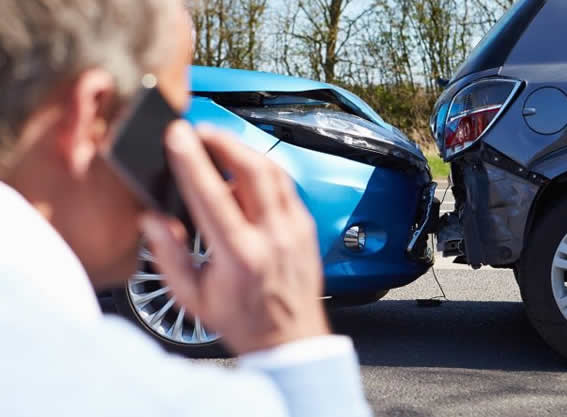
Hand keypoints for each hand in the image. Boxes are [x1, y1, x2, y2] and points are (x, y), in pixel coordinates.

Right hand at [141, 121, 329, 354]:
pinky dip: (262, 169)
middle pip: (252, 169)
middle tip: (200, 131)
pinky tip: (245, 170)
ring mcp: (294, 229)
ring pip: (273, 170)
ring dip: (243, 149)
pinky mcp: (306, 226)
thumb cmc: (242, 320)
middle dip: (222, 140)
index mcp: (240, 256)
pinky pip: (285, 184)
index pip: (212, 195)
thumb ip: (168, 256)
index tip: (177, 135)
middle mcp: (273, 236)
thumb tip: (152, 220)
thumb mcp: (193, 298)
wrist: (290, 338)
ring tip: (219, 144)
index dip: (191, 160)